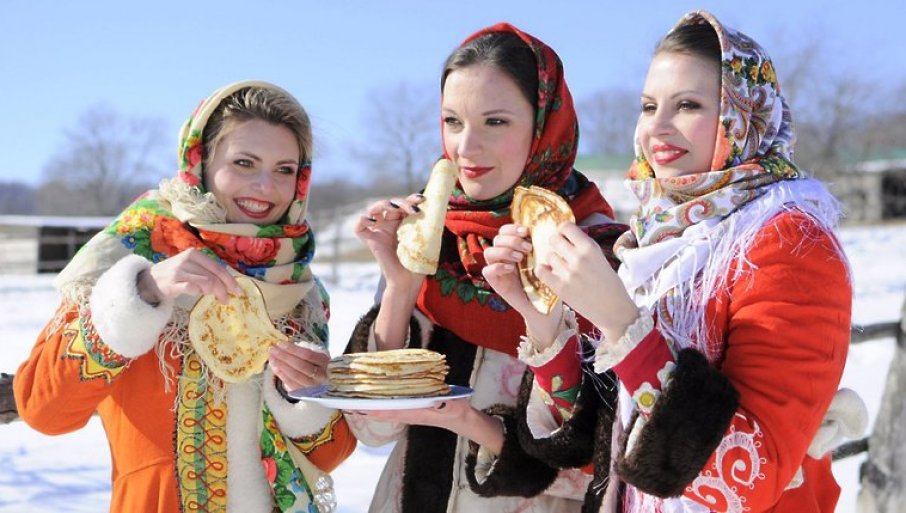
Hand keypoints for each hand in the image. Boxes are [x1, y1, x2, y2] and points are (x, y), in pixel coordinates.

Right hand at [141, 248, 240, 303]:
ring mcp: (178, 272)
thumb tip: (229, 282)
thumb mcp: (190, 266)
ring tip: (215, 298)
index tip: (237, 290)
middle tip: (227, 299)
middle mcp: (186, 260)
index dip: (230, 280)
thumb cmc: (174, 274)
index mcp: (194, 254)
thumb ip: (206, 271)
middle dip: (224, 290)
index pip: (217, 267)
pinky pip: (191, 288)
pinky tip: (200, 295)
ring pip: (206, 283)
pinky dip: (199, 293)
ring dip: (214, 293)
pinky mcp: (172, 284)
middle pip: (213, 276)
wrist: (148, 280)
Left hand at [268, 342, 329, 390]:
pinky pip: (290, 383)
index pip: (307, 354)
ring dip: (280, 365)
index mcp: (323, 361)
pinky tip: (275, 367)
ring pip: (295, 375)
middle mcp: (320, 375)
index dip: (293, 349)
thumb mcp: (311, 353)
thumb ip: (298, 350)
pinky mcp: (304, 393)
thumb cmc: (313, 363)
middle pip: (300, 365)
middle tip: (272, 349)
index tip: (280, 343)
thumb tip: (281, 346)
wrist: (319, 380)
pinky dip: (281, 374)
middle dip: (284, 356)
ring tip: (271, 357)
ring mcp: (313, 385)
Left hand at [349, 397, 468, 428]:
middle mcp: (406, 413)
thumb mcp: (452, 405)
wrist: (459, 418)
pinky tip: (370, 400)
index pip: (388, 411)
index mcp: (413, 412)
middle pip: (379, 412)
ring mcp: (406, 412)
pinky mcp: (408, 409)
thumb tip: (437, 400)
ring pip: (382, 410)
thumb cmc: (455, 410)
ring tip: (350, 400)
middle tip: (343, 401)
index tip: (355, 406)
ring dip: (367, 407)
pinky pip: (388, 407)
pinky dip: (377, 404)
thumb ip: (444, 404)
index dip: (371, 409)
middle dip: (362, 408)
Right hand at [354, 194, 425, 290]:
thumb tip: (436, 208)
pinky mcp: (370, 241)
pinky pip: (359, 227)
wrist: (408, 281)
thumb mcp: (425, 240)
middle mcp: (390, 224)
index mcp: (403, 222)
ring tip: (394, 208)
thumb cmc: (418, 263)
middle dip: (402, 203)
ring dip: (384, 204)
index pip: (404, 204)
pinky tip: (373, 221)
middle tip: (414, 210)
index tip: (422, 199)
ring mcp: (379, 231)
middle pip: (391, 204)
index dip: (411, 199)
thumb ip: (427, 224)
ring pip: (374, 209)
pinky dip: (362, 220)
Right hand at [483, 224, 564, 347]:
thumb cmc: (547, 282)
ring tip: (520, 258)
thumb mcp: (545, 261)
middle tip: (528, 248)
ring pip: (489, 252)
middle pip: (497, 238)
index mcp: (513, 248)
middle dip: (511, 240)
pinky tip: (511, 269)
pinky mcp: (496, 282)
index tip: (527, 232)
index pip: (505, 230)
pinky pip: (487, 271)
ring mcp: (498, 269)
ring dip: (504, 251)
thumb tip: (552, 228)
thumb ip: (542, 246)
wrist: (544, 306)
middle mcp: (503, 256)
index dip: (513, 228)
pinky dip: (497, 267)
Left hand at [537, 222, 638, 340]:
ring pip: (548, 255)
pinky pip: (541, 271)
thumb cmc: (610, 284)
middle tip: (561, 251)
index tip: (564, 235)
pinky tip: (550, 273)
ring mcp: (568, 273)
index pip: (566, 227)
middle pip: (554, 239)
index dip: (563, 230)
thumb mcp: (600, 257)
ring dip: (553, 260)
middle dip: (556, 244)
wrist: (614, 310)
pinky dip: (543, 270)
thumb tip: (565, 234)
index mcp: (590, 248)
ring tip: (562, 267)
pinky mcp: (560, 288)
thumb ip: (583, 246)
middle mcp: (578, 258)